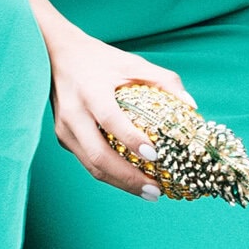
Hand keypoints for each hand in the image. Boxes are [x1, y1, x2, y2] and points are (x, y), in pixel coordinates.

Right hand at [44, 25, 188, 197]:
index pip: (110, 120)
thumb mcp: (132, 62)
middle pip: (99, 155)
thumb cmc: (100, 59)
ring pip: (92, 166)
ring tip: (149, 193)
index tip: (156, 156)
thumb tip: (191, 106)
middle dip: (129, 178)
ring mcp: (65, 129)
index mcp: (90, 91)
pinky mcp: (63, 138)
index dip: (132, 140)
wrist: (57, 55)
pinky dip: (112, 175)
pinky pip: (88, 162)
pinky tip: (132, 180)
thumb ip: (164, 80)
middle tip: (156, 190)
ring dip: (121, 184)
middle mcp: (74, 113)